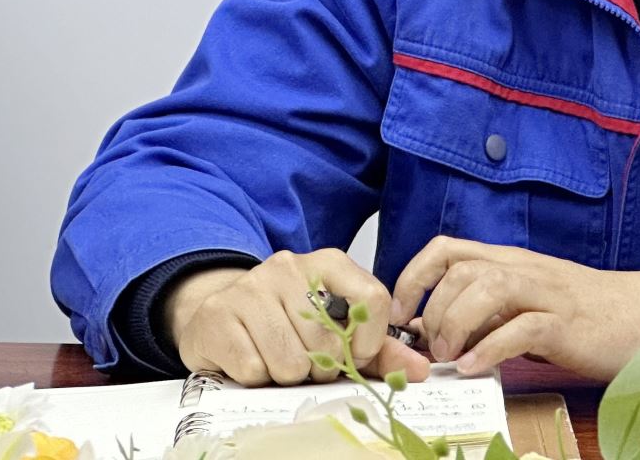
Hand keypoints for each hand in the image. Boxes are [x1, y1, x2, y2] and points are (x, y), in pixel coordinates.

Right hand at [163, 249, 431, 386]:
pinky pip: (254, 370)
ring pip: (291, 363)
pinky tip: (253, 357)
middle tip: (306, 357)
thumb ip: (379, 348)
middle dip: (321, 366)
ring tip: (278, 357)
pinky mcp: (220, 316)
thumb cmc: (286, 317)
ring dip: (288, 374)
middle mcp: (289, 267)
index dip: (370, 338)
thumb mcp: (335, 324)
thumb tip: (420, 369)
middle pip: (329, 343)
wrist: (221, 310)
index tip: (359, 354)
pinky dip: (257, 376)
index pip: (372, 296)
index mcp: (328, 263)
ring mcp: (251, 288)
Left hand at [389, 237, 639, 380]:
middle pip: (461, 270)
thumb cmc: (585, 312)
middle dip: (433, 310)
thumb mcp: (526, 302)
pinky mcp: (567, 324)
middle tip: (433, 348)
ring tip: (451, 357)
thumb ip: (485, 308)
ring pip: (487, 289)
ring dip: (456, 325)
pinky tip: (475, 367)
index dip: (413, 276)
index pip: (447, 249)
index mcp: (511, 261)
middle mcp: (525, 269)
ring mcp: (547, 294)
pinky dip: (489, 349)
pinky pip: (521, 329)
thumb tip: (429, 327)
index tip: (400, 312)